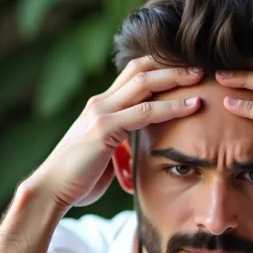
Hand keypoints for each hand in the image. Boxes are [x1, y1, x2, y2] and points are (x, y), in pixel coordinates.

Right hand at [27, 58, 202, 208]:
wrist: (51, 189)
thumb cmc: (78, 178)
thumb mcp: (104, 154)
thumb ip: (120, 143)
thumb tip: (136, 147)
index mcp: (101, 106)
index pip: (132, 75)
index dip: (159, 67)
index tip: (186, 68)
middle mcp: (100, 102)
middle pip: (140, 69)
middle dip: (171, 64)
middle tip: (200, 64)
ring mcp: (101, 112)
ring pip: (144, 83)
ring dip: (175, 78)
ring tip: (201, 76)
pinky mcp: (104, 128)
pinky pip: (145, 112)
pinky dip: (172, 107)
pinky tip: (192, 106)